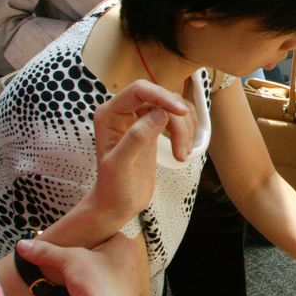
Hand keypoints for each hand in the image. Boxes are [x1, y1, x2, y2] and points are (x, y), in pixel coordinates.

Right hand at [15, 234, 147, 295]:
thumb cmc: (97, 284)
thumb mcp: (68, 260)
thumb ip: (46, 251)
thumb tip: (22, 246)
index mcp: (126, 244)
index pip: (107, 231)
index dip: (90, 234)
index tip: (76, 238)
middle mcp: (133, 261)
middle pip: (106, 252)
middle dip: (89, 255)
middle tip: (73, 255)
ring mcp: (130, 282)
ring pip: (107, 271)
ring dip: (92, 274)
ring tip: (78, 275)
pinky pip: (106, 288)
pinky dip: (95, 289)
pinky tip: (84, 291)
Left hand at [84, 81, 193, 227]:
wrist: (117, 205)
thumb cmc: (113, 188)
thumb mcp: (120, 165)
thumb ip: (136, 137)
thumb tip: (160, 113)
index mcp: (109, 114)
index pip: (139, 90)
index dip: (162, 96)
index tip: (182, 113)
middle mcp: (123, 111)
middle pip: (160, 97)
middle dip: (177, 118)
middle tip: (182, 148)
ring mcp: (139, 119)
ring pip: (171, 107)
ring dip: (184, 128)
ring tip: (182, 154)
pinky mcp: (153, 129)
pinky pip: (175, 119)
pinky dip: (186, 132)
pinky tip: (183, 152)